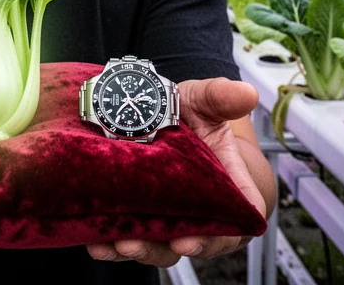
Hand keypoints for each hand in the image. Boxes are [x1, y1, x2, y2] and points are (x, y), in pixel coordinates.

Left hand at [87, 77, 263, 265]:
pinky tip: (96, 243)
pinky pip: (128, 240)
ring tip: (119, 245)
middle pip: (197, 241)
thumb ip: (220, 97)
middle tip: (157, 242)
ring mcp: (169, 218)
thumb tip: (247, 93)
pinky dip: (111, 246)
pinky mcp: (141, 220)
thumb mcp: (203, 100)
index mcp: (228, 185)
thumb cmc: (191, 116)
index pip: (239, 215)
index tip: (195, 237)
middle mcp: (200, 210)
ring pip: (160, 246)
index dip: (223, 232)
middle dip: (174, 246)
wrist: (156, 117)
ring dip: (140, 250)